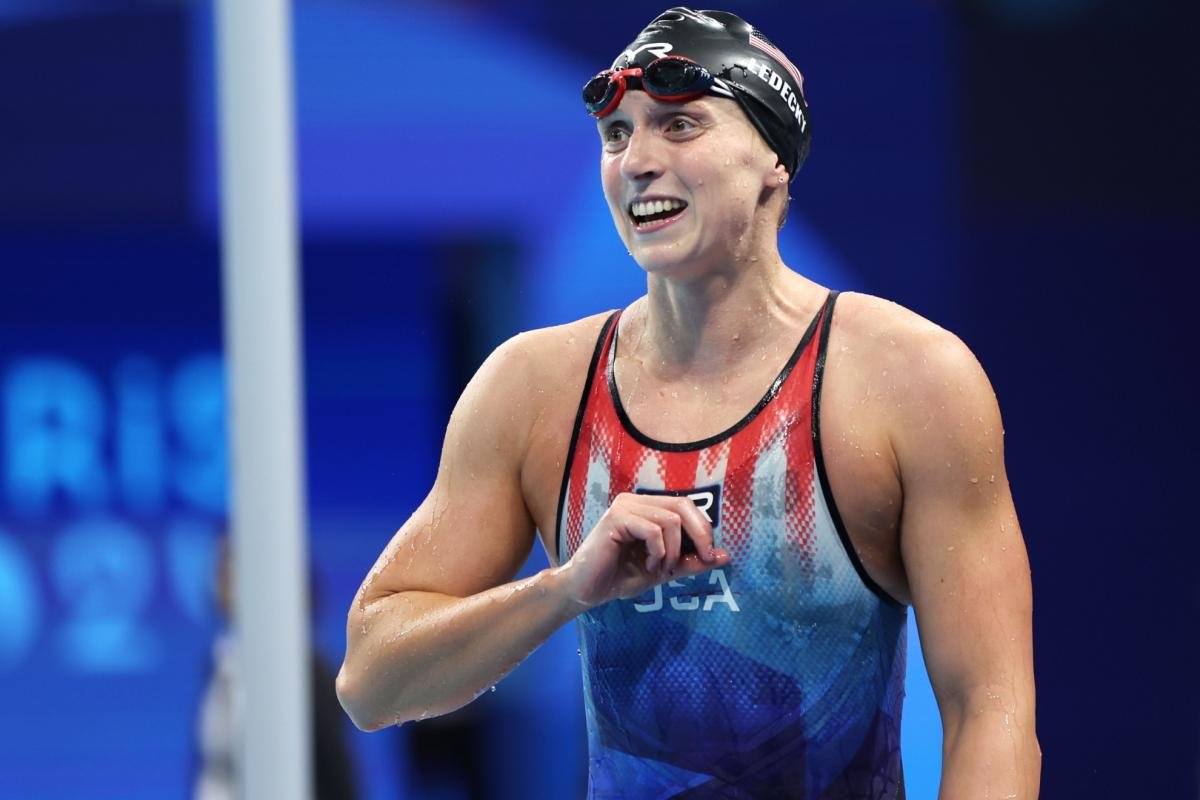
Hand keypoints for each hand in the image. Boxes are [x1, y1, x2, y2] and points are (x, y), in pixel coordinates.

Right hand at [557, 492, 730, 609]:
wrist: (587, 590)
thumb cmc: (620, 577)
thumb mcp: (664, 570)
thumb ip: (691, 562)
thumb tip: (725, 556)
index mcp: (647, 507)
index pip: (687, 506)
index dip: (704, 529)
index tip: (710, 557)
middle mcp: (636, 500)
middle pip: (683, 506)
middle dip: (700, 534)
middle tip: (703, 559)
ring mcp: (625, 507)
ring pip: (670, 520)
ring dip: (672, 551)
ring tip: (659, 568)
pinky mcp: (616, 518)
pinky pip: (653, 530)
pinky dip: (657, 552)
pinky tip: (647, 565)